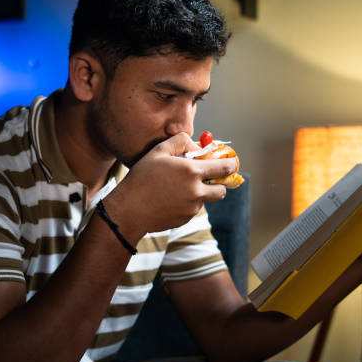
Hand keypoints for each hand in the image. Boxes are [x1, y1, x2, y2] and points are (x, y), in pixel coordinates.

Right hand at [104, 133, 237, 234]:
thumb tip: (196, 145)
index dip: (230, 165)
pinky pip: (191, 210)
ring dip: (197, 193)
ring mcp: (192, 208)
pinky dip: (185, 204)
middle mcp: (196, 191)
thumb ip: (180, 142)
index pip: (224, 168)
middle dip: (217, 184)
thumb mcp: (159, 151)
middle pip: (221, 190)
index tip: (231, 163)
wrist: (130, 209)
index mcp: (192, 171)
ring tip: (175, 189)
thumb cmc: (142, 177)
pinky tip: (168, 200)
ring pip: (204, 199)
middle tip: (207, 179)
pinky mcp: (185, 219)